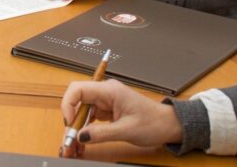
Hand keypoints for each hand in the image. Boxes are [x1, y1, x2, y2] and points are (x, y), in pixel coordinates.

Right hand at [61, 79, 182, 149]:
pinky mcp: (106, 111)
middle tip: (67, 143)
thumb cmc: (153, 122)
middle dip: (70, 123)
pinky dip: (84, 131)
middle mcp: (104, 93)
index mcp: (109, 90)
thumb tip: (81, 136)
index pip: (78, 89)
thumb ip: (102, 133)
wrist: (168, 125)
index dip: (68, 105)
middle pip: (77, 103)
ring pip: (81, 113)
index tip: (69, 124)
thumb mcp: (127, 130)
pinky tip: (81, 143)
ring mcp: (104, 102)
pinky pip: (89, 119)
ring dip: (75, 129)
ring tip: (72, 147)